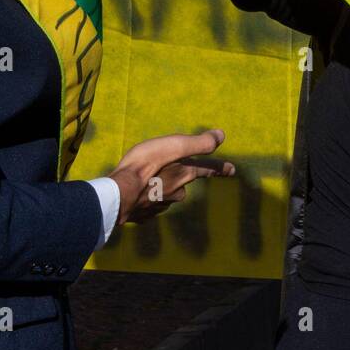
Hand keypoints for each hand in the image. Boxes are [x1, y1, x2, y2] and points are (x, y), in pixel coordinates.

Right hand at [108, 129, 235, 224]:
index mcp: (183, 175)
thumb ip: (197, 143)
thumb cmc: (143, 167)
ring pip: (166, 194)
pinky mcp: (143, 214)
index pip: (207, 170)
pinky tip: (137, 194)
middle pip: (183, 182)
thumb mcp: (172, 147)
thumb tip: (221, 135)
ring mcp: (159, 205)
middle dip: (181, 177)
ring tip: (148, 180)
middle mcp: (175, 192)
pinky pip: (149, 204)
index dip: (219, 168)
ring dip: (161, 187)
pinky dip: (146, 198)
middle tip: (175, 171)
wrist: (116, 196)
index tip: (233, 170)